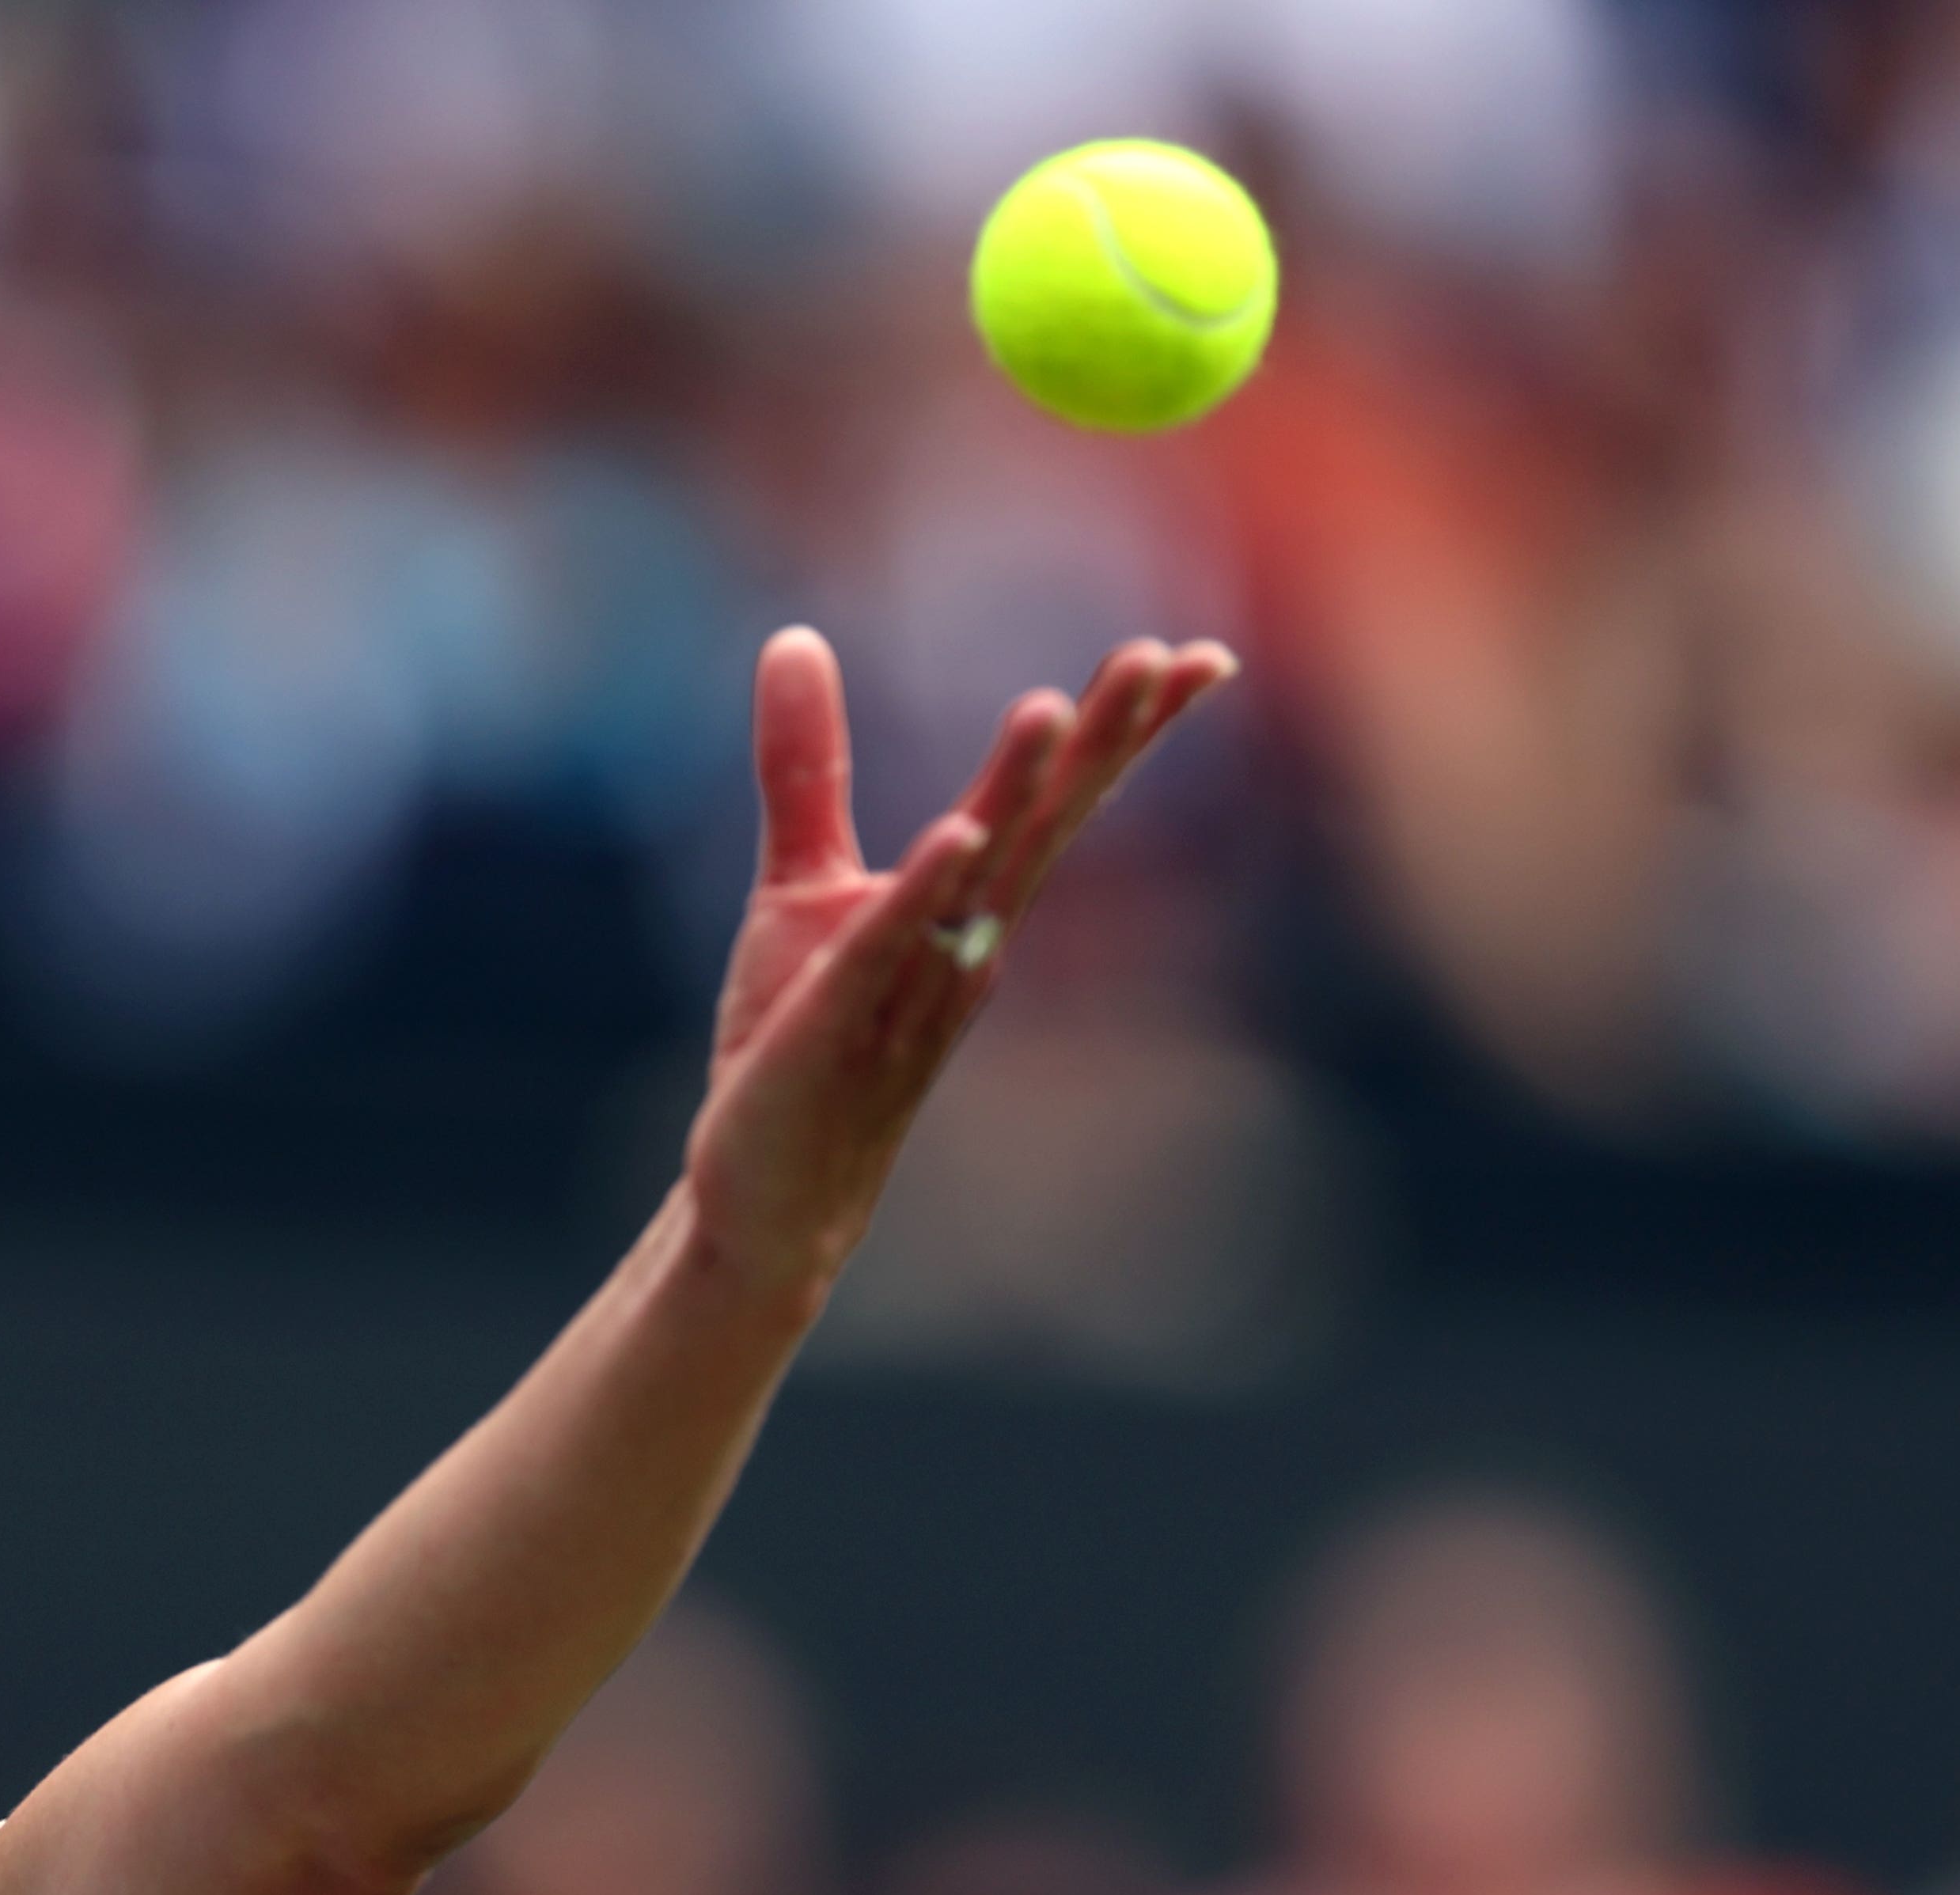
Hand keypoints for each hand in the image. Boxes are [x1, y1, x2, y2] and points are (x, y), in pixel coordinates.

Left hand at [680, 624, 1237, 1294]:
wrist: (766, 1190)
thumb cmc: (798, 1043)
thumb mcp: (801, 885)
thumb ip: (809, 766)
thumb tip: (796, 638)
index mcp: (967, 904)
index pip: (1055, 802)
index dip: (1121, 732)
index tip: (1193, 654)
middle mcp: (963, 941)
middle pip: (1047, 826)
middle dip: (1104, 743)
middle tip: (1164, 656)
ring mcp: (910, 986)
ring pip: (981, 880)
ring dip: (1018, 797)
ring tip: (1051, 707)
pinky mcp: (838, 1027)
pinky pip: (890, 951)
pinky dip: (925, 894)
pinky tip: (955, 836)